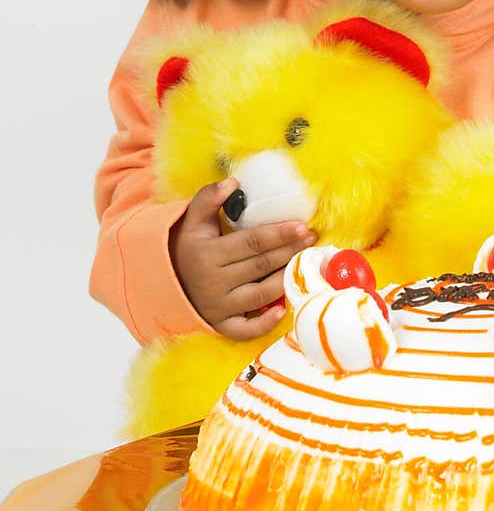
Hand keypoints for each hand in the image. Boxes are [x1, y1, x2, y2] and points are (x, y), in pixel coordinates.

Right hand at [170, 178, 315, 339]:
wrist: (164, 281)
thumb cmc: (187, 247)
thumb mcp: (193, 220)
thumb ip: (209, 197)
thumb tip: (234, 181)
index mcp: (208, 253)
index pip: (252, 242)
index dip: (280, 234)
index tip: (302, 226)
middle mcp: (214, 282)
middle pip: (261, 266)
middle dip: (290, 252)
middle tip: (311, 241)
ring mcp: (218, 306)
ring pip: (260, 294)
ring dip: (286, 280)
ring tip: (304, 265)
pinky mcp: (221, 325)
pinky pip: (245, 329)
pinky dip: (264, 323)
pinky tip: (283, 309)